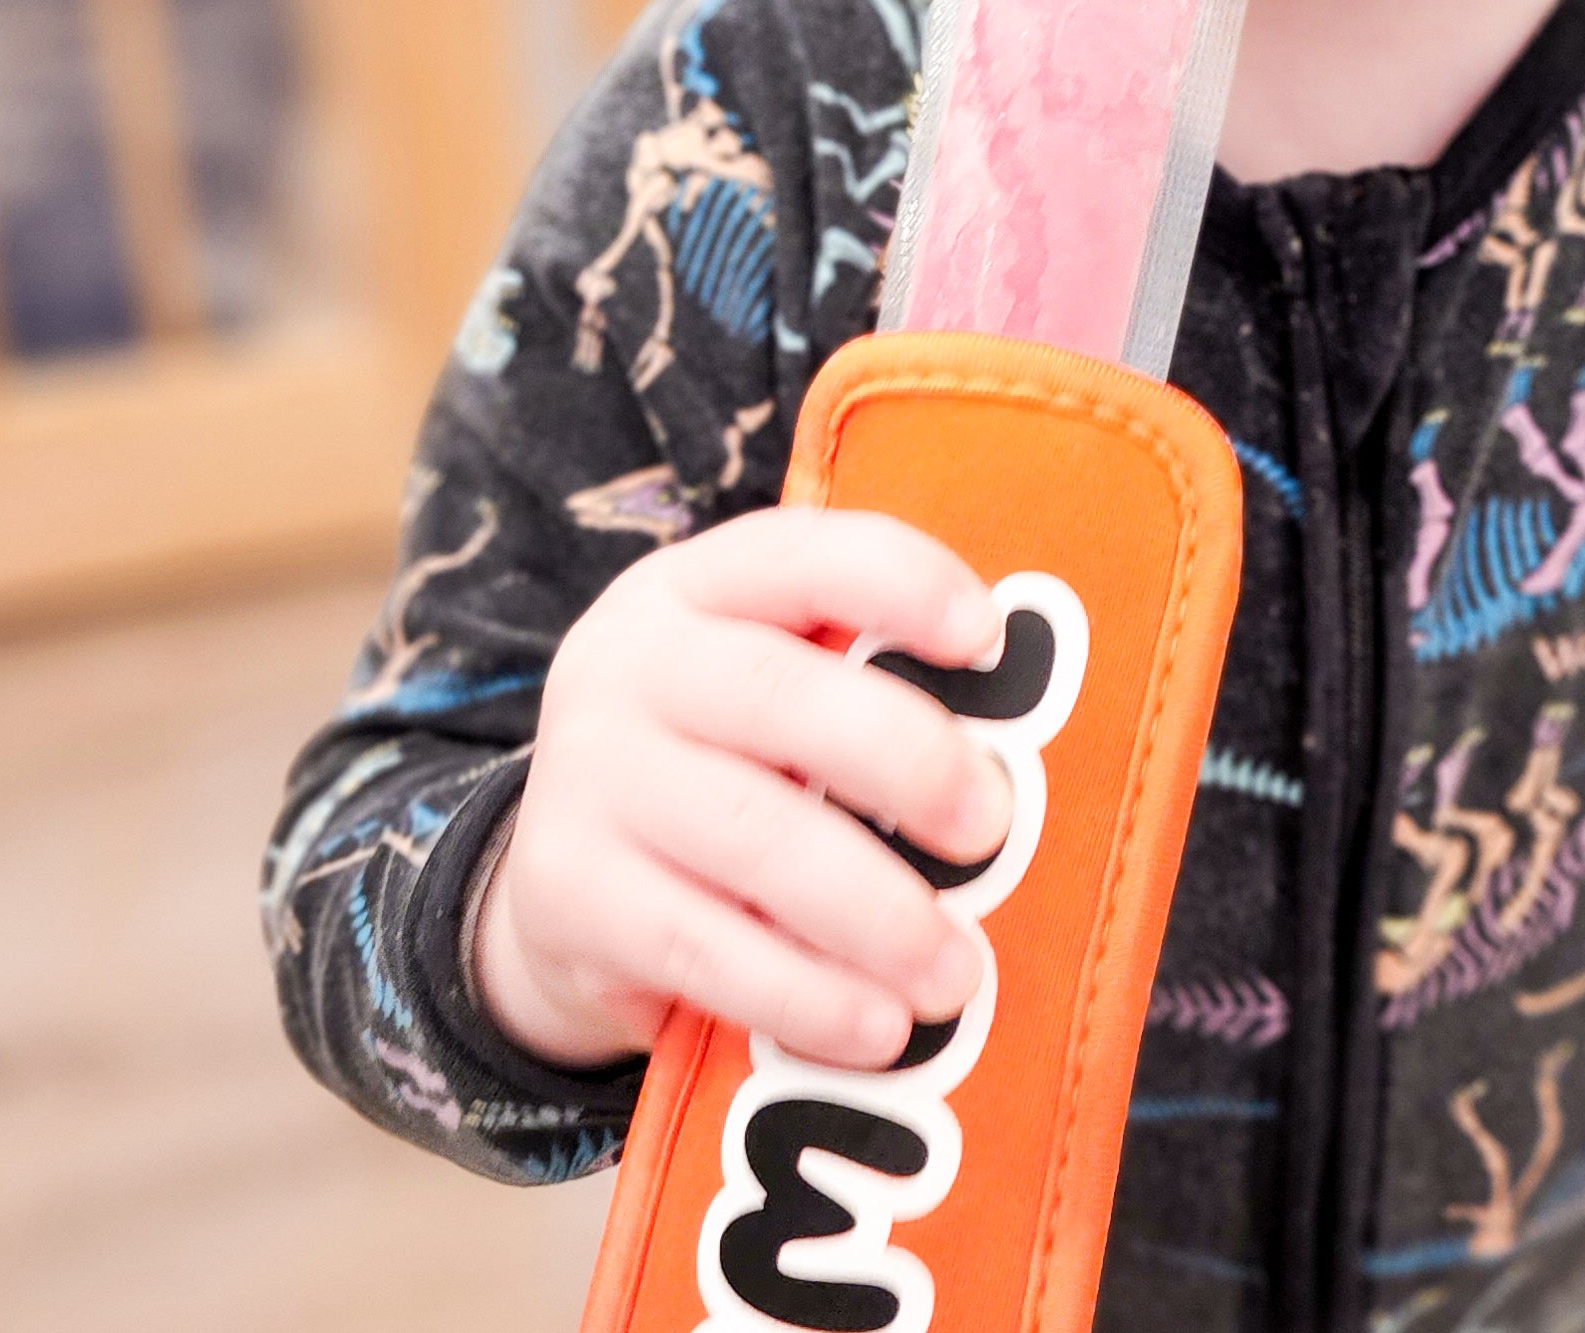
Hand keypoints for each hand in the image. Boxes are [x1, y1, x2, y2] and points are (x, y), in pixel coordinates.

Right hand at [472, 507, 1015, 1075]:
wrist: (560, 879)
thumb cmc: (723, 768)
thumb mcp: (765, 698)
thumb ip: (859, 691)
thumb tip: (1024, 756)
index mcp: (694, 589)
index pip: (800, 555)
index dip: (898, 583)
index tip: (987, 635)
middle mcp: (629, 664)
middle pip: (775, 694)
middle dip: (902, 759)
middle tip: (992, 826)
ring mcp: (588, 777)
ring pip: (750, 835)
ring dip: (874, 911)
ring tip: (956, 972)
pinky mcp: (569, 895)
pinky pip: (705, 948)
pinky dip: (805, 995)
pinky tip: (878, 1029)